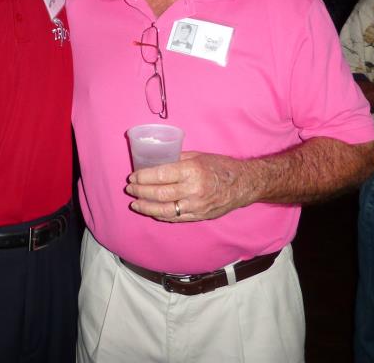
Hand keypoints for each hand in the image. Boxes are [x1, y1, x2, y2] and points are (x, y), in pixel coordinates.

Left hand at [125, 151, 253, 222]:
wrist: (243, 184)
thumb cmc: (220, 166)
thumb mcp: (198, 156)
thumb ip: (177, 159)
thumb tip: (156, 162)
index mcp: (192, 171)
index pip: (161, 175)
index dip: (143, 177)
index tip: (133, 177)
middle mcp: (193, 189)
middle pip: (160, 194)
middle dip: (141, 192)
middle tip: (130, 189)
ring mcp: (196, 206)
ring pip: (165, 210)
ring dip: (146, 207)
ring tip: (135, 203)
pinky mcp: (199, 216)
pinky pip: (176, 218)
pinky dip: (161, 215)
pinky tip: (151, 211)